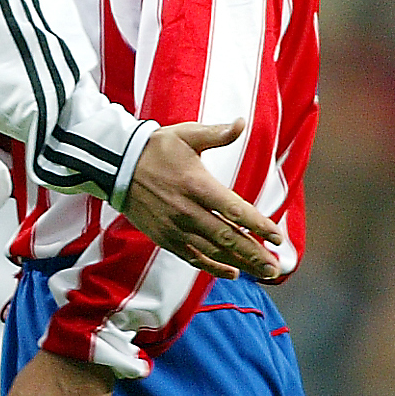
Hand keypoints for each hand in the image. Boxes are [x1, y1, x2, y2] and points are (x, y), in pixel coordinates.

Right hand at [122, 119, 281, 280]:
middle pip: (227, 237)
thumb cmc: (156, 148)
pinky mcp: (164, 237)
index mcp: (196, 184)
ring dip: (240, 263)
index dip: (258, 225)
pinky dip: (213, 268)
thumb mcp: (186, 135)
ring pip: (212, 251)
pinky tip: (233, 273)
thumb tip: (241, 122)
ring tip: (263, 273)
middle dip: (254, 253)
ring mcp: (174, 227)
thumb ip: (216, 134)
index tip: (278, 237)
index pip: (234, 210)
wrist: (116, 165)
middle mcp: (186, 210)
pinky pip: (192, 257)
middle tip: (276, 267)